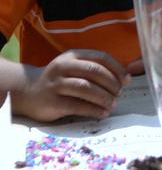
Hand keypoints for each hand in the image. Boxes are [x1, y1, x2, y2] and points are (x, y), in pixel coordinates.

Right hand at [10, 49, 129, 121]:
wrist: (27, 91)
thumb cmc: (58, 80)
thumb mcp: (73, 67)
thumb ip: (93, 69)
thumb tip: (123, 78)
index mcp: (73, 55)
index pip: (100, 58)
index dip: (117, 69)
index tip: (127, 80)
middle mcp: (64, 66)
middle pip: (94, 71)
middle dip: (111, 83)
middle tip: (119, 93)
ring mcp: (56, 84)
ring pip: (86, 88)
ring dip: (104, 97)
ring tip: (113, 104)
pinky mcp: (52, 102)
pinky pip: (77, 105)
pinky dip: (93, 110)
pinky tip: (102, 113)